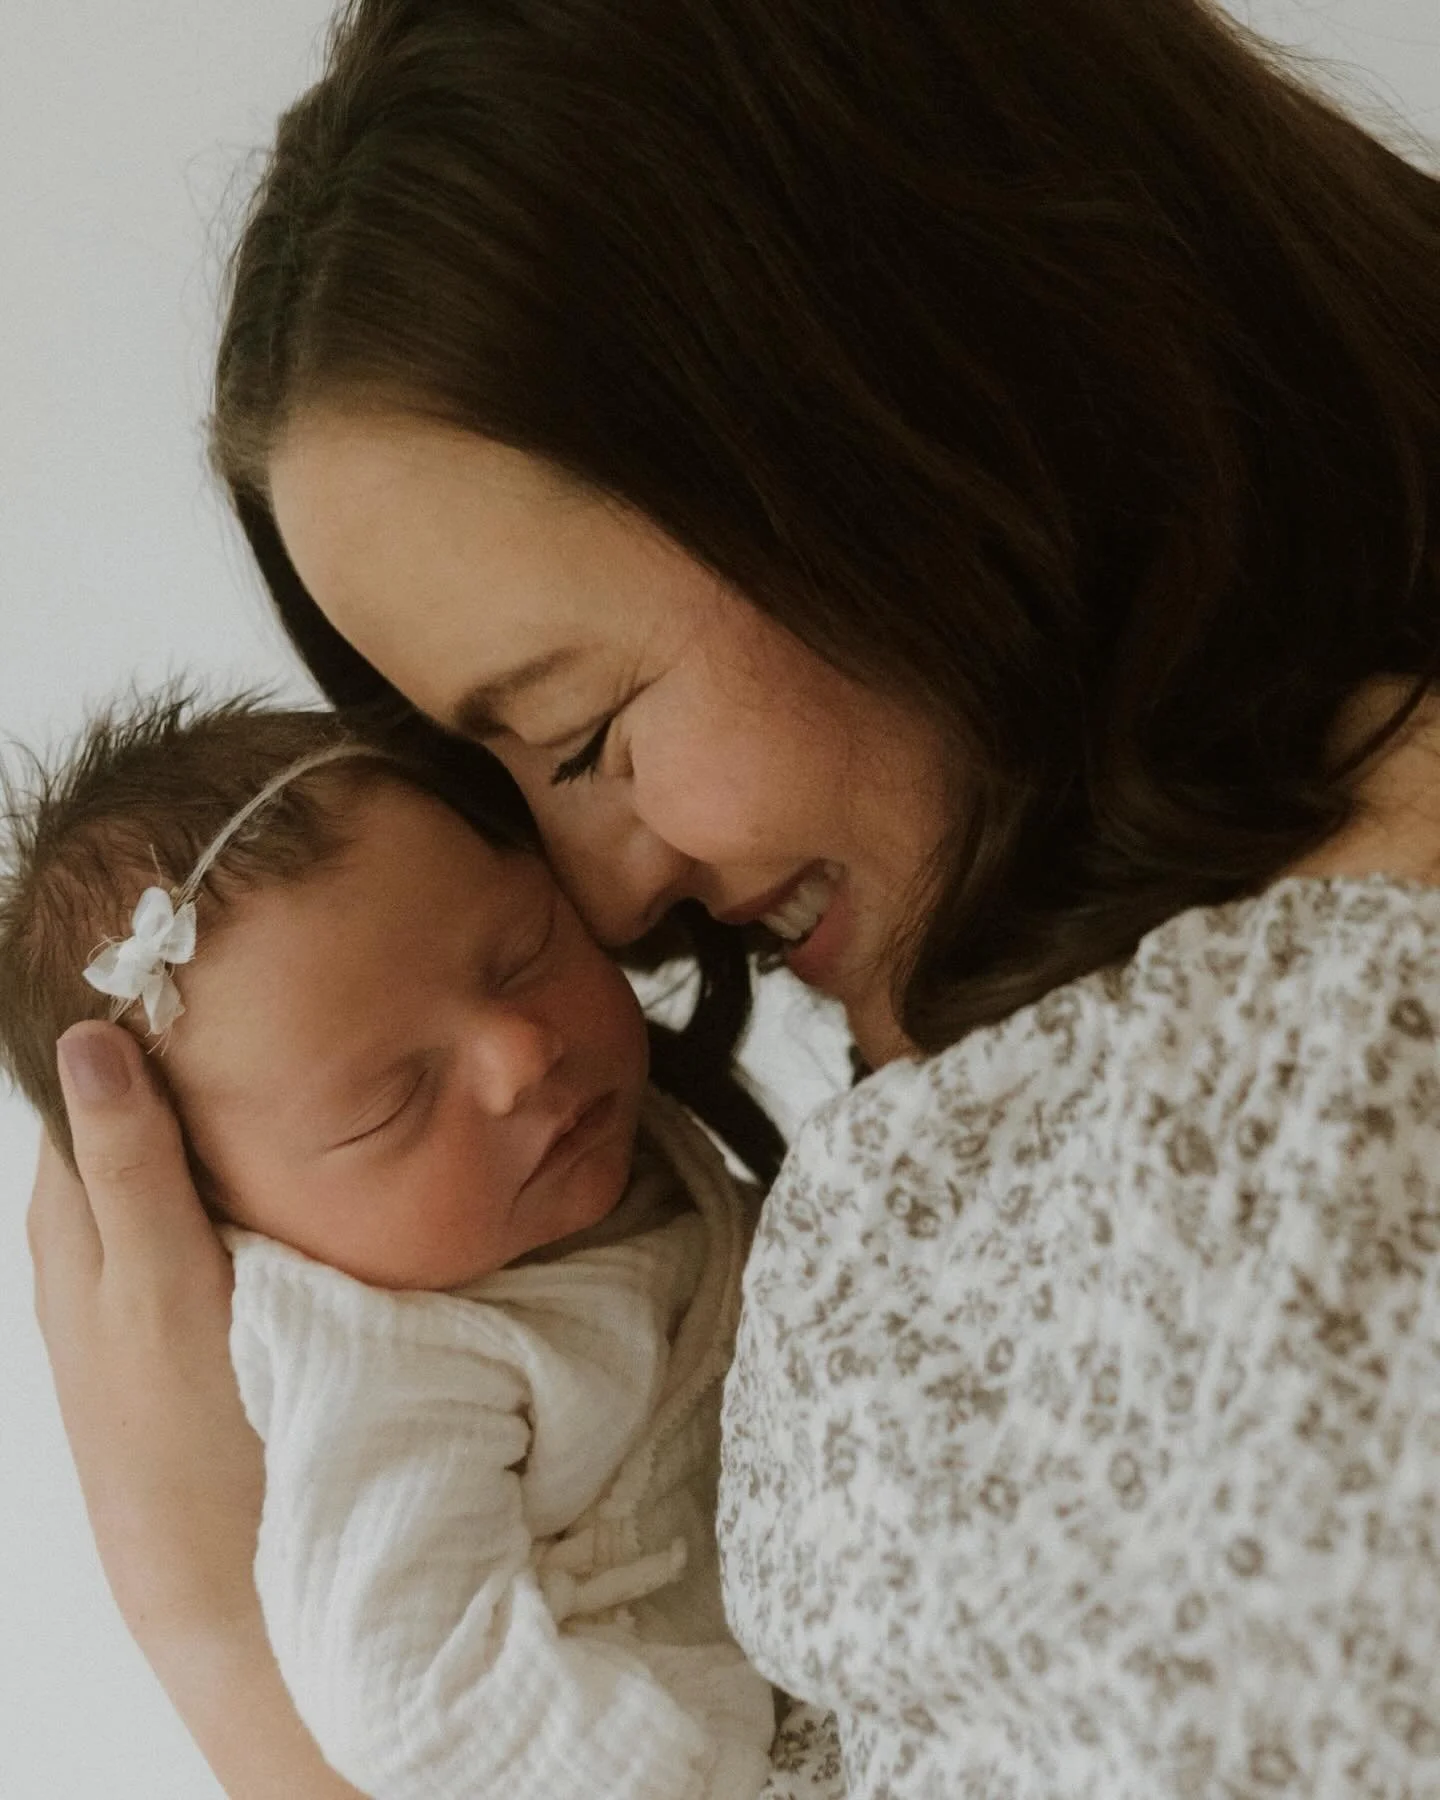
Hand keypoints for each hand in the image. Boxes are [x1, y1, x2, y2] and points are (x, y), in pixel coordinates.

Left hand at [28, 1022, 264, 1665]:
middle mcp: (93, 1243)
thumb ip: (127, 1167)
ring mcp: (141, 1280)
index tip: (193, 953)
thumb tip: (90, 1041)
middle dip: (174, 1048)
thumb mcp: (156, 1285)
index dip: (131, 1014)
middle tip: (248, 978)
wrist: (221, 1573)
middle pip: (126, 1113)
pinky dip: (228, 1162)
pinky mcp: (187, 1312)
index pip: (86, 1081)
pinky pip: (196, 1206)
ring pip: (165, 1159)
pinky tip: (280, 1150)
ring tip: (273, 1042)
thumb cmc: (184, 1432)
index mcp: (72, 1221)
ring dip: (207, 1105)